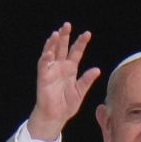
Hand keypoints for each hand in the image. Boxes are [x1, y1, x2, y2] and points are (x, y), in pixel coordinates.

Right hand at [26, 22, 101, 140]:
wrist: (56, 116)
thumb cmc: (67, 104)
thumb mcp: (80, 91)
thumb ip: (87, 80)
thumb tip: (97, 70)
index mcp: (71, 69)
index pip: (76, 52)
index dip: (81, 43)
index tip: (87, 33)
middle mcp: (60, 67)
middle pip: (62, 48)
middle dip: (65, 36)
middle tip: (67, 25)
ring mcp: (51, 71)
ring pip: (51, 53)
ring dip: (53, 43)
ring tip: (56, 33)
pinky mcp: (43, 77)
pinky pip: (43, 66)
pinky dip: (46, 59)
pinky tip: (49, 52)